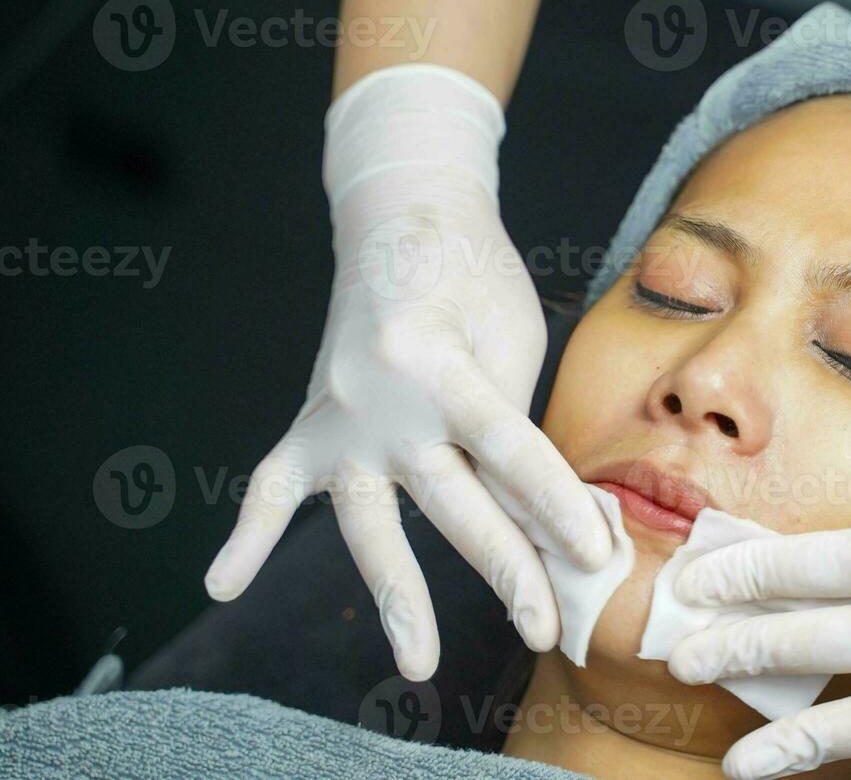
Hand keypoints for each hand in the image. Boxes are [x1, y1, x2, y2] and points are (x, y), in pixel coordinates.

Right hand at [203, 64, 611, 679]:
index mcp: (438, 361)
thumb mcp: (514, 334)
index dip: (557, 507)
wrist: (400, 215)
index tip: (596, 557)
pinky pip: (271, 484)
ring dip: (395, 596)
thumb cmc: (473, 272)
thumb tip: (529, 513)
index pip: (509, 452)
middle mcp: (379, 396)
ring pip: (366, 522)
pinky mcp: (311, 420)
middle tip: (546, 628)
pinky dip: (247, 534)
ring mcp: (336, 415)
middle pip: (451, 501)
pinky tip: (223, 586)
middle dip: (508, 569)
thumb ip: (511, 420)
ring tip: (419, 664)